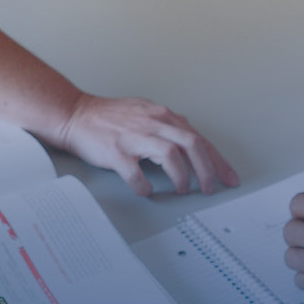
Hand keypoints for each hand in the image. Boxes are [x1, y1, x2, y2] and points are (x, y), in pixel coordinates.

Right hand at [50, 94, 238, 196]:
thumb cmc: (108, 117)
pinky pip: (136, 174)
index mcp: (162, 116)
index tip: (228, 177)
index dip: (217, 161)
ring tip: (182, 189)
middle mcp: (152, 123)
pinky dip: (144, 186)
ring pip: (171, 156)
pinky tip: (146, 191)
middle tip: (209, 188)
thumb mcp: (145, 112)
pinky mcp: (116, 151)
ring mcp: (134, 136)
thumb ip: (168, 125)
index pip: (199, 138)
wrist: (75, 114)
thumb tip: (189, 138)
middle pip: (192, 145)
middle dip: (207, 170)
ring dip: (181, 177)